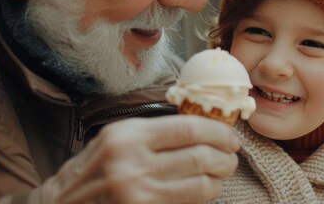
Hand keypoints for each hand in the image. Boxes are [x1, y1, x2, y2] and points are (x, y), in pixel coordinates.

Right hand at [40, 115, 239, 202]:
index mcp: (128, 135)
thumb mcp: (116, 139)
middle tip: (231, 158)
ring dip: (218, 180)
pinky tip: (205, 191)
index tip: (231, 137)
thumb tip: (204, 127)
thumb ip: (155, 132)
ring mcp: (138, 194)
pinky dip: (202, 198)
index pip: (189, 128)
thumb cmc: (91, 170)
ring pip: (199, 185)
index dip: (218, 132)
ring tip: (221, 174)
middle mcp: (132, 164)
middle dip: (225, 158)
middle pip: (200, 157)